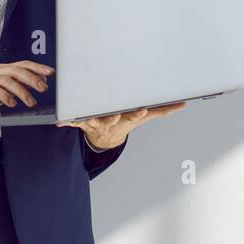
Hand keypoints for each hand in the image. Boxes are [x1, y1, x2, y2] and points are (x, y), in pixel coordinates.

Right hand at [0, 61, 53, 117]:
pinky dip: (5, 96)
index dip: (38, 67)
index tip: (51, 73)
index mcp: (4, 69)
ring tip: (31, 102)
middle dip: (32, 78)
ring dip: (21, 91)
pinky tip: (12, 103)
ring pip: (8, 80)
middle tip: (43, 88)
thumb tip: (38, 82)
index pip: (24, 64)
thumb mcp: (4, 88)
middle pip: (17, 70)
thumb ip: (19, 84)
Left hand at [57, 101, 187, 149]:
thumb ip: (162, 110)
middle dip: (113, 116)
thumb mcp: (144, 117)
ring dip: (89, 118)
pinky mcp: (84, 122)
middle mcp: (112, 121)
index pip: (134, 116)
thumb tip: (182, 104)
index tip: (140, 109)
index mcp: (126, 119)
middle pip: (113, 119)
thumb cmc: (125, 121)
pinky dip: (68, 121)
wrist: (106, 139)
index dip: (137, 113)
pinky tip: (61, 120)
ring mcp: (97, 122)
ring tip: (85, 116)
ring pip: (94, 120)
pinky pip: (75, 121)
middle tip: (114, 113)